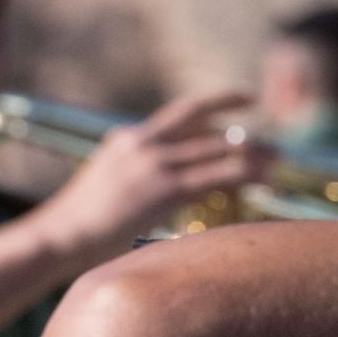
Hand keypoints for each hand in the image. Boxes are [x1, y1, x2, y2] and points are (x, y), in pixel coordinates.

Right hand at [27, 92, 271, 268]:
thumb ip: (134, 170)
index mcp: (127, 137)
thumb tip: (162, 178)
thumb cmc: (81, 223)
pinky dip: (245, 175)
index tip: (245, 99)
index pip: (183, 114)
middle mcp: (142, 142)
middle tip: (272, 139)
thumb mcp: (107, 181)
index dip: (218, 104)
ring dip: (252, 155)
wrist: (59, 237)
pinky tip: (264, 178)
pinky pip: (216, 177)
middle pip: (206, 125)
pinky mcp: (165, 189)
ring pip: (217, 150)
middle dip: (243, 132)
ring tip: (278, 161)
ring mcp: (154, 164)